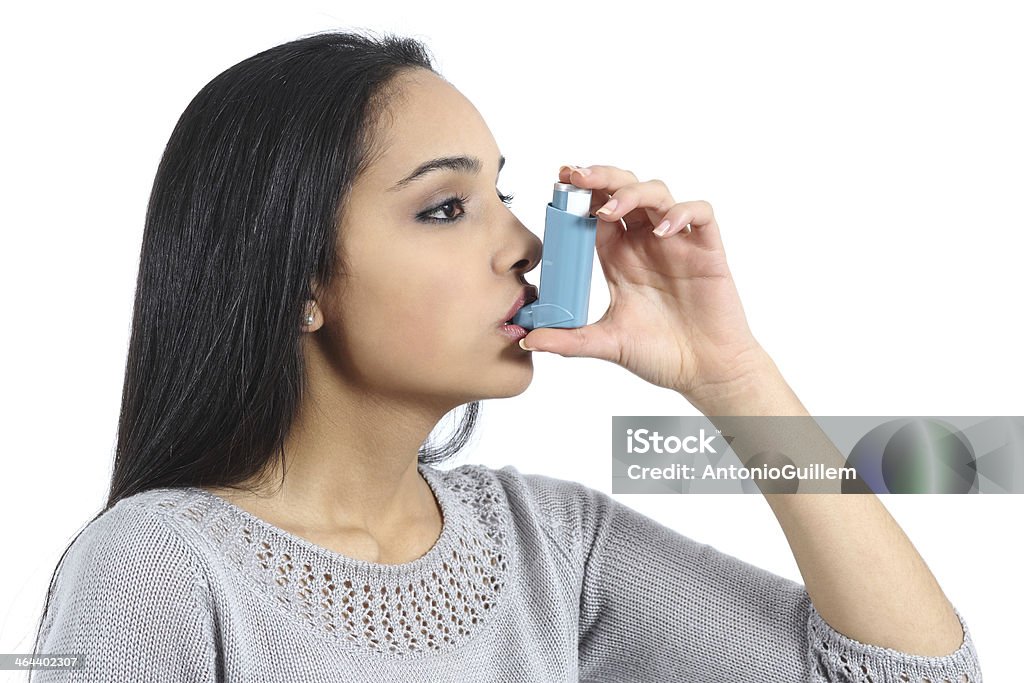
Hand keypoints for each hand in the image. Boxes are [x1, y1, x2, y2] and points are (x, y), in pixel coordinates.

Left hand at [520, 163, 771, 404]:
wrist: (705, 372)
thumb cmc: (661, 355)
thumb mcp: (607, 344)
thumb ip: (569, 341)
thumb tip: (528, 340)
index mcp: (619, 257)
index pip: (596, 212)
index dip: (580, 194)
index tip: (558, 183)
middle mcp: (645, 243)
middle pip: (624, 189)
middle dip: (601, 178)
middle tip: (576, 177)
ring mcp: (677, 244)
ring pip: (657, 193)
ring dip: (633, 193)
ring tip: (612, 211)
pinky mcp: (707, 250)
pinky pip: (700, 213)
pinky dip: (682, 213)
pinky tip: (663, 231)